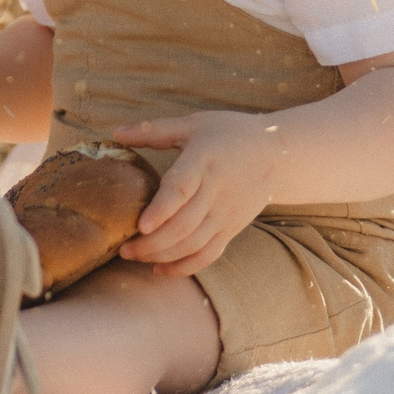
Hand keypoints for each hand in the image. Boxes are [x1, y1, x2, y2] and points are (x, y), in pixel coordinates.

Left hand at [103, 110, 282, 275]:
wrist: (278, 154)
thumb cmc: (229, 134)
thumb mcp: (193, 124)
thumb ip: (153, 130)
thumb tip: (115, 132)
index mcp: (203, 161)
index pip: (181, 190)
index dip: (161, 210)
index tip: (140, 226)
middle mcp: (216, 191)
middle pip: (184, 225)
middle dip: (151, 243)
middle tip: (123, 249)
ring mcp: (225, 213)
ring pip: (194, 244)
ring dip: (163, 256)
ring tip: (134, 258)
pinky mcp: (232, 228)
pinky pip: (209, 254)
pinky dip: (186, 266)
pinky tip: (161, 269)